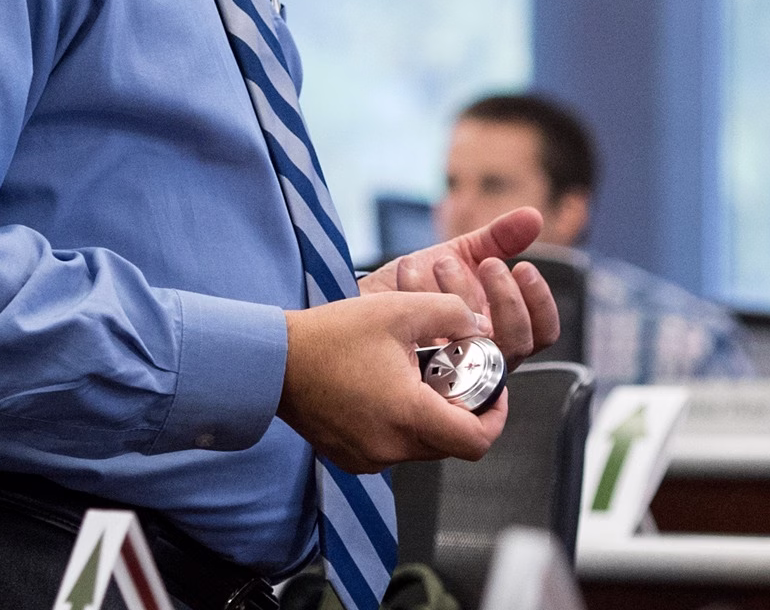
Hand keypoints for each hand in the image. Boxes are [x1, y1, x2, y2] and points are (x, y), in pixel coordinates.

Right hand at [278, 291, 509, 472]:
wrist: (272, 361)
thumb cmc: (330, 335)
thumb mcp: (399, 310)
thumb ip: (451, 313)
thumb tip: (480, 326)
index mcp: (408, 416)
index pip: (476, 441)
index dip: (497, 417)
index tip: (495, 392)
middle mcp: (391, 447)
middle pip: (451, 442)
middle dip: (461, 409)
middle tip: (450, 373)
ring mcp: (369, 458)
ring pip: (423, 446)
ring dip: (429, 416)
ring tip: (412, 376)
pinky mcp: (352, 458)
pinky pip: (394, 447)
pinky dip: (401, 424)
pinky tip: (384, 390)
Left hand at [358, 207, 560, 364]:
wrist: (373, 294)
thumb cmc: (424, 279)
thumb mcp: (464, 253)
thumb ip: (500, 238)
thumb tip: (534, 216)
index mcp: (502, 329)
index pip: (543, 333)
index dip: (541, 303)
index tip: (523, 266)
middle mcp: (484, 352)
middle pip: (517, 344)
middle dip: (505, 299)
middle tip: (487, 263)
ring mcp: (452, 363)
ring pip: (476, 347)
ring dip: (462, 297)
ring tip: (443, 260)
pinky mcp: (416, 364)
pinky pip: (426, 338)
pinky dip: (420, 295)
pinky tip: (409, 269)